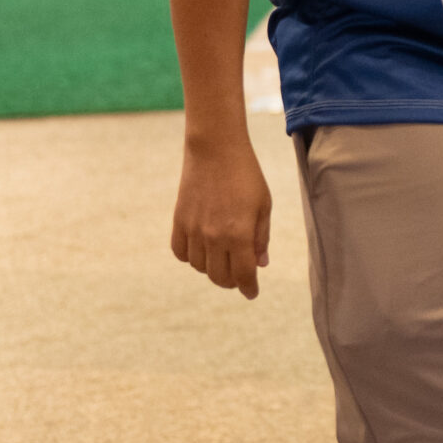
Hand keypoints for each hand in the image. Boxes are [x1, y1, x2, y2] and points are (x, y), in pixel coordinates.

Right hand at [171, 136, 270, 298]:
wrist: (215, 150)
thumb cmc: (246, 176)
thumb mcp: (263, 205)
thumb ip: (261, 237)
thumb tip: (260, 264)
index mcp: (239, 234)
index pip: (243, 275)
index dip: (249, 288)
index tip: (252, 293)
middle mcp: (214, 237)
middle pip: (219, 277)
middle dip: (232, 281)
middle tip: (240, 276)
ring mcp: (193, 230)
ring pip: (200, 268)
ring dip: (212, 269)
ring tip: (223, 257)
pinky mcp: (179, 222)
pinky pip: (181, 253)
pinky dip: (191, 258)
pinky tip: (203, 250)